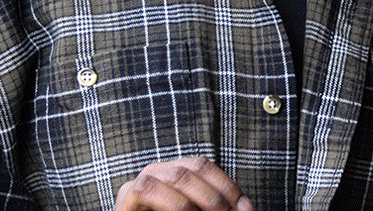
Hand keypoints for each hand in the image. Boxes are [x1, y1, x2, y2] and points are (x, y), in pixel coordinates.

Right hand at [114, 156, 253, 210]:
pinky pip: (149, 189)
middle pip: (194, 168)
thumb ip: (213, 207)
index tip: (246, 209)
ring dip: (200, 199)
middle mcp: (158, 171)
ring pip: (177, 176)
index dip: (228, 186)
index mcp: (175, 173)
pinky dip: (174, 205)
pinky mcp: (126, 196)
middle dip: (217, 196)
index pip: (205, 166)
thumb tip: (246, 209)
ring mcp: (140, 181)